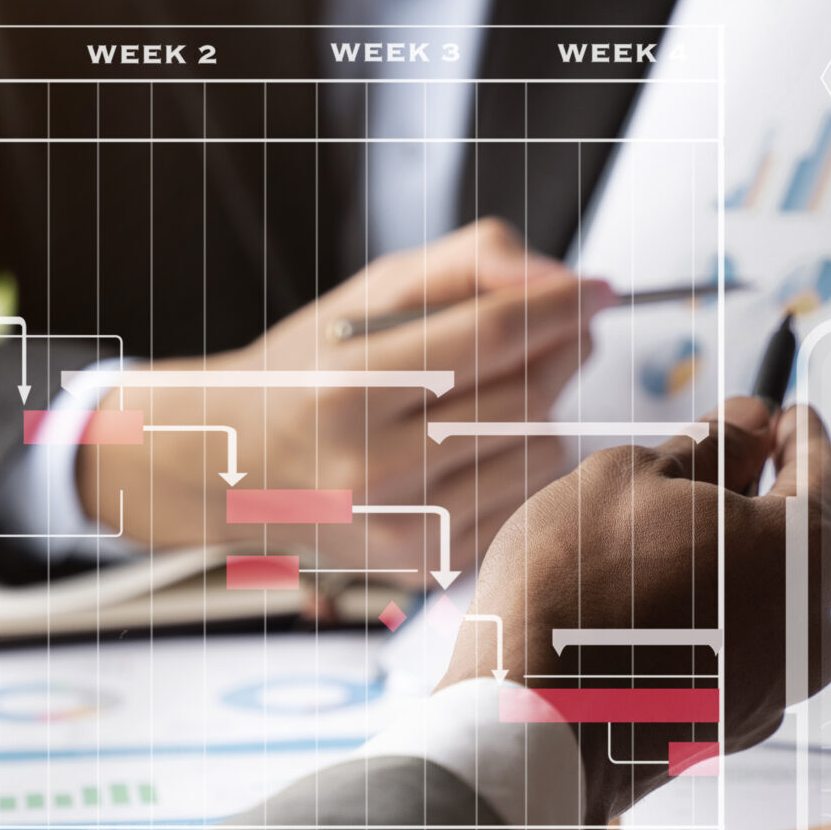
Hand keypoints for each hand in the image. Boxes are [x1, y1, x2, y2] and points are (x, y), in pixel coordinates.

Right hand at [79, 219, 606, 581]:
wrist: (232, 466)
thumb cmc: (311, 370)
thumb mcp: (371, 296)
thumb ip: (468, 265)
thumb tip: (560, 280)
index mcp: (350, 386)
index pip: (493, 335)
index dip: (561, 305)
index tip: (599, 289)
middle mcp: (370, 467)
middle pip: (527, 398)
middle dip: (563, 353)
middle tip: (567, 329)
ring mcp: (397, 527)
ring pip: (537, 456)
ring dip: (546, 413)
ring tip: (507, 390)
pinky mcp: (420, 564)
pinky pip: (518, 503)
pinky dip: (519, 466)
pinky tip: (481, 447)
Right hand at [438, 397, 830, 829]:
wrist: (527, 726)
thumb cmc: (574, 589)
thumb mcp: (631, 477)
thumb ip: (710, 445)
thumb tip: (753, 424)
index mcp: (801, 552)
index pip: (828, 473)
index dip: (800, 435)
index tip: (777, 415)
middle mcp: (811, 628)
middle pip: (796, 544)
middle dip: (753, 504)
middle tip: (693, 477)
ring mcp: (779, 690)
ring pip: (765, 603)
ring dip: (726, 570)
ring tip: (645, 556)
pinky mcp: (738, 731)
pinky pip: (738, 655)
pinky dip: (707, 626)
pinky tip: (641, 616)